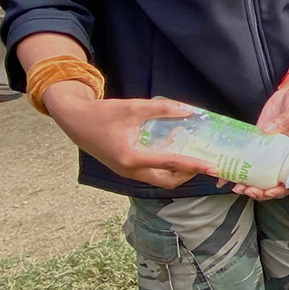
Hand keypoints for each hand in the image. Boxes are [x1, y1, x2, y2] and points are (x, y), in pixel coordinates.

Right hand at [43, 83, 216, 188]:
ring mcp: (127, 172)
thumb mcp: (133, 108)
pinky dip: (166, 168)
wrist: (76, 121)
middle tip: (205, 161)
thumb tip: (190, 110)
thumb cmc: (102, 114)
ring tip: (193, 156)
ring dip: (178, 172)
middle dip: (188, 174)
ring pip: (159, 179)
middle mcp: (130, 171)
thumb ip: (162, 109)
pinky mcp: (125, 169)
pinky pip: (151, 174)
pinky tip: (174, 151)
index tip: (212, 167)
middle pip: (167, 181)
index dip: (194, 165)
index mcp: (132, 158)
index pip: (171, 163)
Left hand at [222, 70, 288, 199]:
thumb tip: (267, 131)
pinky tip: (226, 174)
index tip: (267, 191)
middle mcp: (284, 155)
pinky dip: (238, 168)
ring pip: (259, 174)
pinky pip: (249, 158)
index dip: (279, 189)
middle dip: (259, 190)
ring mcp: (270, 150)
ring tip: (236, 187)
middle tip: (246, 190)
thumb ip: (285, 121)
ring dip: (248, 184)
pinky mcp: (258, 141)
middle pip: (273, 181)